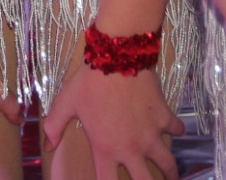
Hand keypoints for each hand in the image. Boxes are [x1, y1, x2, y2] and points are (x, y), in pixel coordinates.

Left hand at [43, 60, 181, 179]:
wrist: (118, 57)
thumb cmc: (89, 82)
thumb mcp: (66, 103)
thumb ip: (54, 126)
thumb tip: (47, 147)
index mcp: (105, 149)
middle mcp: (131, 148)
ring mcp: (151, 134)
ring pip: (168, 162)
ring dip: (171, 170)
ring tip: (173, 175)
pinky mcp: (164, 117)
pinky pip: (177, 129)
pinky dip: (177, 130)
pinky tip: (176, 130)